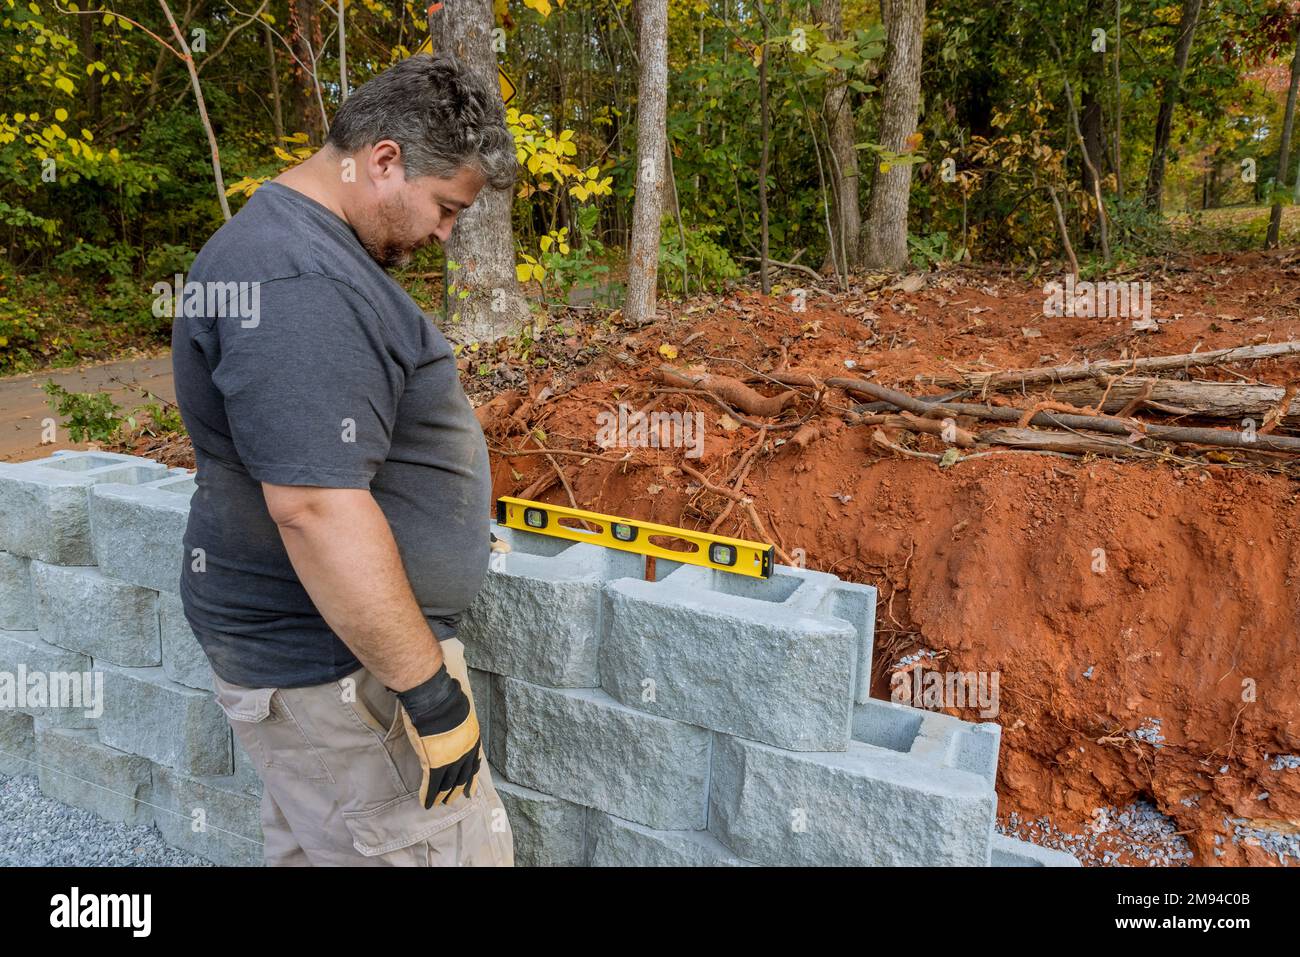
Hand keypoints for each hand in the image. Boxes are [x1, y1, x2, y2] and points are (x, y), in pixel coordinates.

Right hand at [396, 664, 481, 807]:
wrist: (434, 700)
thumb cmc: (444, 700)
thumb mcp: (460, 713)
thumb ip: (458, 725)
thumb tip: (453, 726)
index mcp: (472, 739)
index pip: (474, 764)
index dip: (471, 778)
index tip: (471, 789)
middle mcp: (465, 752)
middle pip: (462, 777)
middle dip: (457, 790)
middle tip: (453, 800)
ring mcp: (451, 760)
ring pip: (447, 784)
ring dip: (443, 796)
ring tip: (438, 804)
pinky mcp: (434, 765)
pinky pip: (432, 786)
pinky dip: (428, 796)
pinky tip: (425, 803)